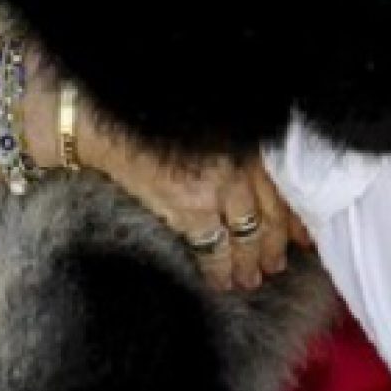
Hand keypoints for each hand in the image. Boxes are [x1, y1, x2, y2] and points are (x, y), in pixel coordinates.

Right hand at [0, 40, 310, 292]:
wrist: (88, 113)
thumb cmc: (138, 110)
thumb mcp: (195, 119)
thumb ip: (227, 141)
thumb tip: (258, 176)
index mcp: (238, 131)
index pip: (283, 179)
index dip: (295, 211)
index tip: (302, 232)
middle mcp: (238, 153)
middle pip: (273, 209)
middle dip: (277, 240)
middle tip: (279, 260)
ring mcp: (216, 180)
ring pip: (249, 233)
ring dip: (254, 260)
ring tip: (255, 274)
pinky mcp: (188, 206)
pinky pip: (215, 249)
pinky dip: (222, 269)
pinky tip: (223, 280)